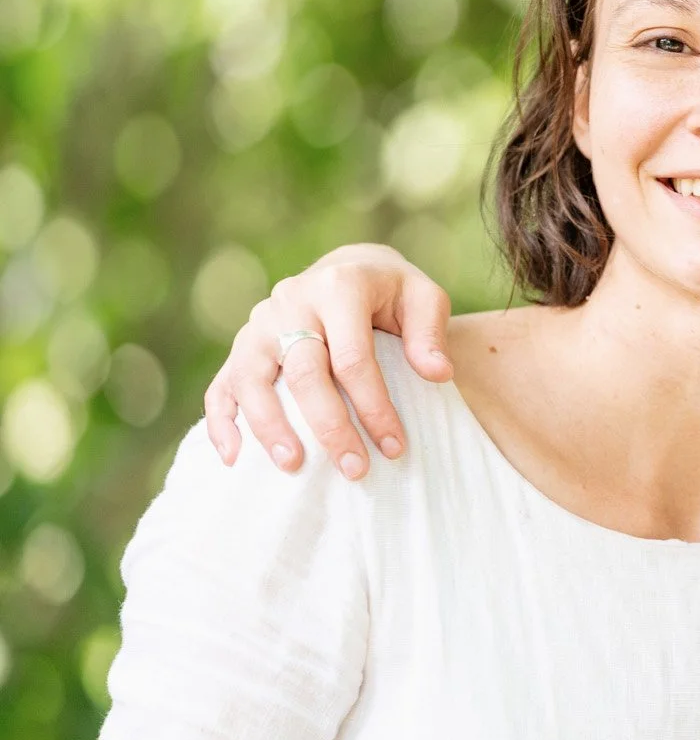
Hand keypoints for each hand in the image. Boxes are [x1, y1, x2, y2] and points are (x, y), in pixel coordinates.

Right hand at [202, 244, 453, 479]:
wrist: (348, 270)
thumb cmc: (391, 293)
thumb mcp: (423, 298)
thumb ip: (430, 333)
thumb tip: (438, 374)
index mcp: (339, 287)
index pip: (353, 358)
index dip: (374, 406)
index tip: (394, 447)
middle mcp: (291, 302)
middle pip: (304, 373)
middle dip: (329, 426)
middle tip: (354, 469)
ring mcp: (258, 324)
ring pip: (253, 380)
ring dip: (270, 427)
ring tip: (292, 467)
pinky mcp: (240, 346)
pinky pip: (221, 386)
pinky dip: (222, 423)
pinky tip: (233, 459)